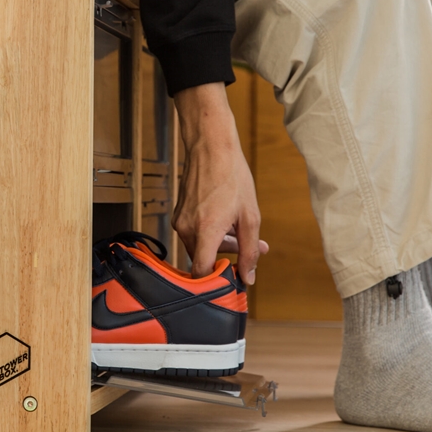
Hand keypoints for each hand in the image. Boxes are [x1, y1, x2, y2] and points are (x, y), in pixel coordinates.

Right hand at [172, 82, 264, 283]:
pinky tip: (226, 219)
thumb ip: (250, 250)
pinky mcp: (178, 214)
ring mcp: (179, 221)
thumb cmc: (232, 177)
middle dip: (228, 258)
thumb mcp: (250, 216)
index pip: (201, 273)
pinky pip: (194, 234)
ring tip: (242, 231)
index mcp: (205, 232)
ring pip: (200, 247)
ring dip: (221, 245)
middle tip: (252, 249)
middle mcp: (187, 230)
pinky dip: (210, 234)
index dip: (215, 283)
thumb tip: (248, 277)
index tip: (233, 280)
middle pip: (203, 261)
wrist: (211, 147)